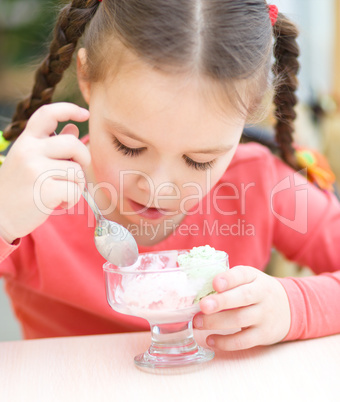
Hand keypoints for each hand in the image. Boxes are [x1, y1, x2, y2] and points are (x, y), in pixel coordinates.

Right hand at [0, 103, 90, 242]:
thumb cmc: (19, 188)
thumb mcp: (31, 161)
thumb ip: (53, 145)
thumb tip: (74, 128)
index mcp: (26, 141)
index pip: (47, 114)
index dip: (69, 109)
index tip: (85, 114)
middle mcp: (29, 151)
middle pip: (73, 143)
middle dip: (83, 158)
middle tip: (75, 173)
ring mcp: (35, 170)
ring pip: (77, 171)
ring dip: (75, 185)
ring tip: (60, 192)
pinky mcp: (44, 191)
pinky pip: (75, 190)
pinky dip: (72, 200)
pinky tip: (60, 203)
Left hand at [193, 265, 290, 350]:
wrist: (289, 307)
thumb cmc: (257, 291)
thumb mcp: (249, 279)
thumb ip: (229, 281)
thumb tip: (196, 287)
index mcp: (254, 277)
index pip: (242, 274)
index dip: (228, 279)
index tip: (215, 283)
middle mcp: (262, 294)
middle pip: (243, 297)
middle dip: (221, 302)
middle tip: (202, 306)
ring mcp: (264, 315)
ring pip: (240, 319)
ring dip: (216, 322)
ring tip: (197, 323)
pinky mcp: (264, 334)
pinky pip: (244, 341)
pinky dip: (225, 342)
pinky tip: (210, 340)